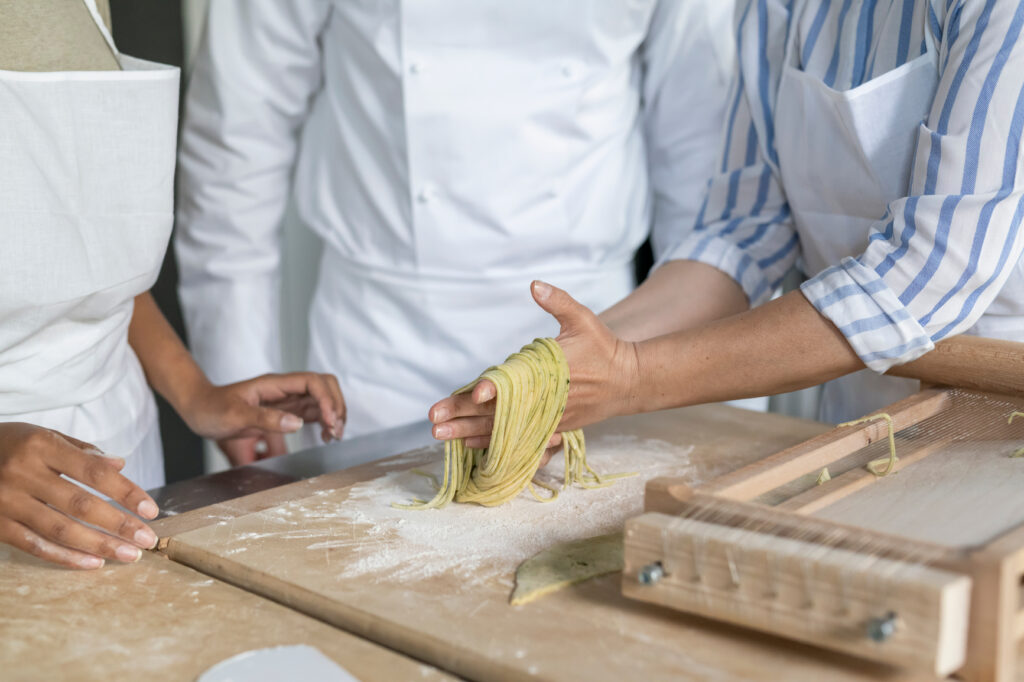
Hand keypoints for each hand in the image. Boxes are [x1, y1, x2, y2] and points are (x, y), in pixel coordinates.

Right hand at [0, 423, 159, 568]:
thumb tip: (120, 464)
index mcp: (41, 446)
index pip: (94, 472)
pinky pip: (34, 545)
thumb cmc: (9, 444)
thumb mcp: (43, 436)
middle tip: (147, 539)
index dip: (126, 492)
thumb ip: (82, 451)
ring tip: (128, 554)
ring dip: (99, 545)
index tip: (150, 510)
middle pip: (80, 504)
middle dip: (119, 524)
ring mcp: (5, 501)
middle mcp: (22, 473)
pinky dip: (65, 557)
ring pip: (60, 529)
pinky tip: (92, 563)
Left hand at [180, 373, 345, 466]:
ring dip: (334, 415)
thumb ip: (266, 419)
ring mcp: (287, 399)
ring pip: (322, 399)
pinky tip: (325, 435)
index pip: (313, 382)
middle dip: (337, 406)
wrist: (198, 408)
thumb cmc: (211, 408)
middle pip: (325, 386)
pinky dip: (325, 422)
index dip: (327, 399)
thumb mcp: (235, 416)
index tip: (331, 421)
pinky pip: (313, 412)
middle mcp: (285, 389)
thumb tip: (297, 423)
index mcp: (275, 384)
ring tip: (334, 435)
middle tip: (336, 430)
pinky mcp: (285, 411)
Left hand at [429, 281, 638, 444]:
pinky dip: (490, 442)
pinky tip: (467, 444)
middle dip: (464, 415)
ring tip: (439, 435)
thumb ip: (558, 302)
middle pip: (499, 410)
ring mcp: (546, 418)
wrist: (628, 381)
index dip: (495, 388)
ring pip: (502, 429)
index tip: (476, 392)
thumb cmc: (603, 347)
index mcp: (549, 372)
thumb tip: (535, 284)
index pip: (516, 382)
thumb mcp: (583, 319)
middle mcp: (544, 399)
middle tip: (433, 418)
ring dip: (468, 432)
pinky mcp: (550, 429)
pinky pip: (515, 440)